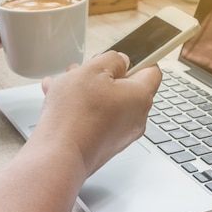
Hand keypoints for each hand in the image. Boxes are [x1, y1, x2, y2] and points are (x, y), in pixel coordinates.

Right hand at [32, 51, 161, 175]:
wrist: (59, 156)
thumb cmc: (76, 115)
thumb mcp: (92, 70)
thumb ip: (112, 59)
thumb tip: (121, 61)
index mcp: (140, 96)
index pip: (152, 71)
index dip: (138, 58)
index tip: (122, 55)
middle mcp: (136, 117)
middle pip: (126, 87)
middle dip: (104, 75)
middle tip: (85, 69)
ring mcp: (121, 134)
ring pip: (108, 102)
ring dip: (89, 90)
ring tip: (65, 83)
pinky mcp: (105, 145)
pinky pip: (98, 119)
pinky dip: (82, 108)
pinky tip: (59, 100)